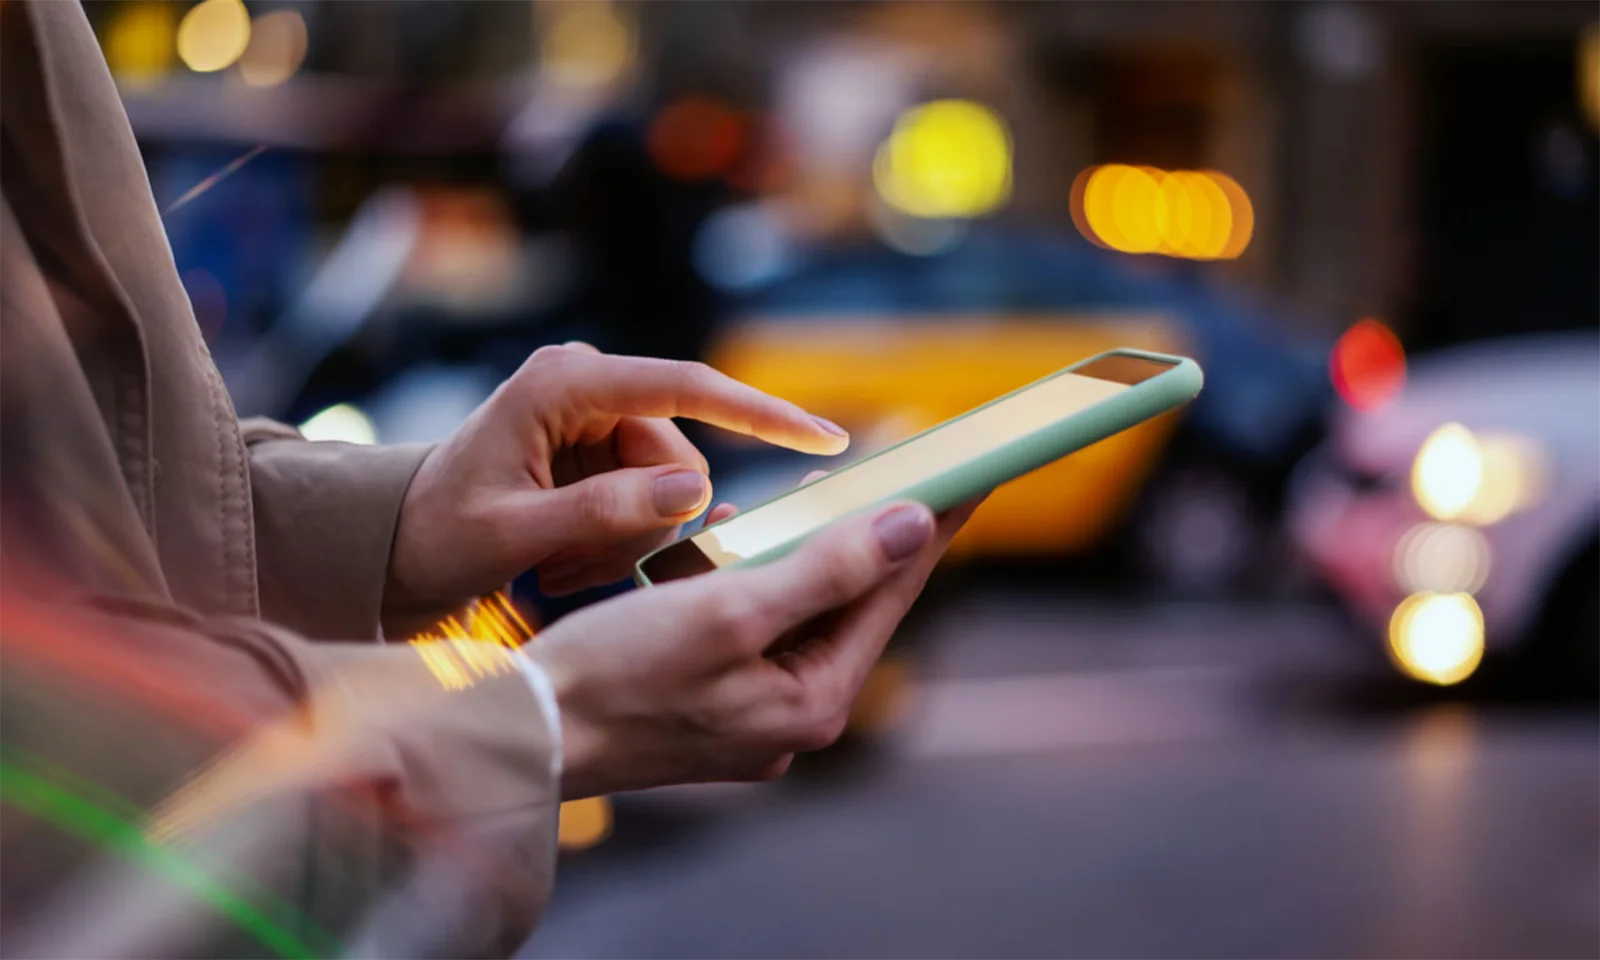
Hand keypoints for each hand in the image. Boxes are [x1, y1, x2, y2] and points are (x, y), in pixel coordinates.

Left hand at [387, 344, 847, 605]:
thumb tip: (695, 493)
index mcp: (566, 383)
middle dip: (646, 524)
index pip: (688, 387)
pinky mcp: (601, 443)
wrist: (393, 543)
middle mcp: (589, 383)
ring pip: (673, 485)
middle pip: (682, 456)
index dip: (762, 414)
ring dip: (629, 539)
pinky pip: (652, 496)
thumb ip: (602, 512)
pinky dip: (620, 539)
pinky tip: (566, 559)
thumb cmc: (436, 536)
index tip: (825, 441)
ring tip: (559, 567)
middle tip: (573, 570)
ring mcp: (597, 413)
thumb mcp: (510, 534)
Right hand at [528, 489, 984, 799]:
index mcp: (809, 702)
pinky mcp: (708, 702)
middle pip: (848, 605)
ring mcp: (749, 714)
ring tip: (821, 496)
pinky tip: (728, 540)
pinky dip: (746, 581)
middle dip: (867, 536)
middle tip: (902, 472)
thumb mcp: (730, 610)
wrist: (522, 732)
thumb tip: (914, 527)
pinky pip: (748, 628)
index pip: (889, 595)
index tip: (967, 474)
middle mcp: (788, 716)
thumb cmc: (616, 673)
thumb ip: (828, 569)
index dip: (929, 527)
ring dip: (802, 553)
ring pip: (796, 613)